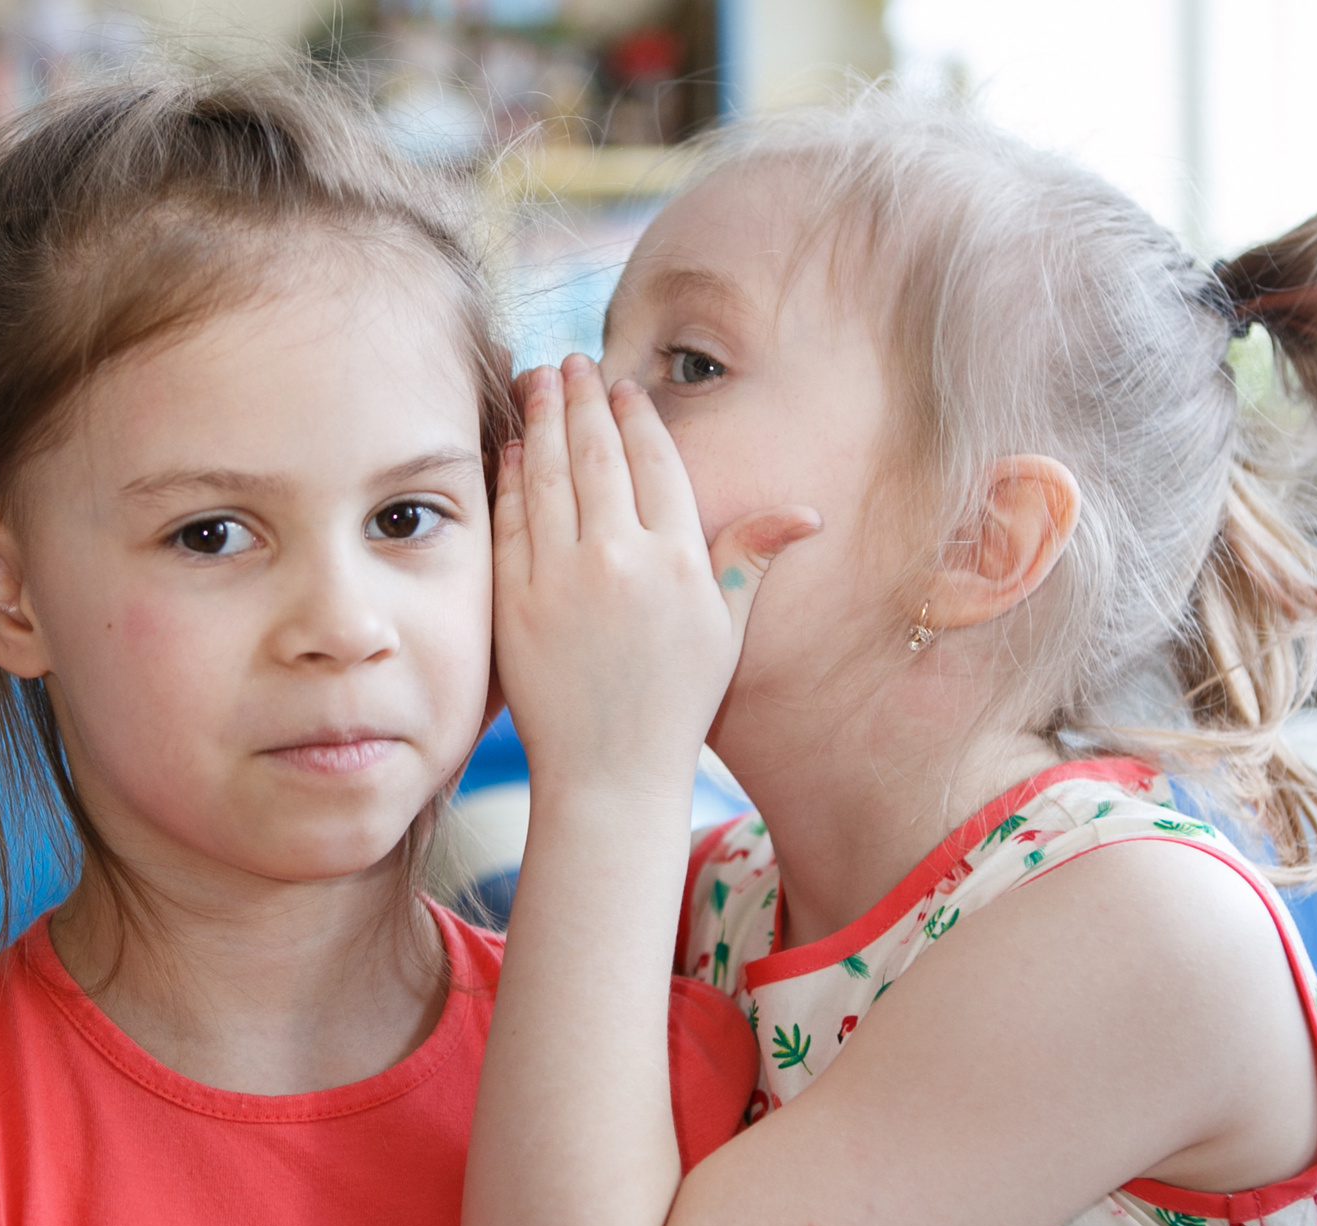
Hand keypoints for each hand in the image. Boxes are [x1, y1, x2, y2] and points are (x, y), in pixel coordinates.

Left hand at [492, 353, 816, 801]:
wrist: (610, 772)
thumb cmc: (675, 704)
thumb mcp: (725, 631)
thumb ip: (749, 560)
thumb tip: (806, 512)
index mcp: (677, 562)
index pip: (656, 465)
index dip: (637, 418)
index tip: (623, 386)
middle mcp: (619, 561)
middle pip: (597, 456)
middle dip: (582, 399)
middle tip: (569, 362)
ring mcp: (560, 580)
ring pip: (548, 478)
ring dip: (542, 421)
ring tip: (536, 383)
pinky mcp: (514, 603)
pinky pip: (510, 524)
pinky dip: (510, 479)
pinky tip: (512, 449)